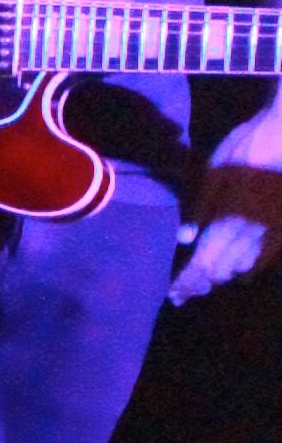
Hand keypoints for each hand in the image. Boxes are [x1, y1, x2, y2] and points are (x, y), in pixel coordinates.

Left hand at [172, 108, 281, 302]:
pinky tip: (241, 274)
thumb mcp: (213, 172)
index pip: (202, 263)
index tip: (173, 294)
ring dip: (222, 278)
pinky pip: (266, 259)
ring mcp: (269, 233)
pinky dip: (250, 270)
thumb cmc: (245, 148)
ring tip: (205, 286)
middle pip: (220, 271)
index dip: (187, 282)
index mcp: (227, 221)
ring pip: (242, 268)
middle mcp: (248, 234)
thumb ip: (199, 208)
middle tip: (183, 294)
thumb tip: (185, 241)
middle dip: (199, 285)